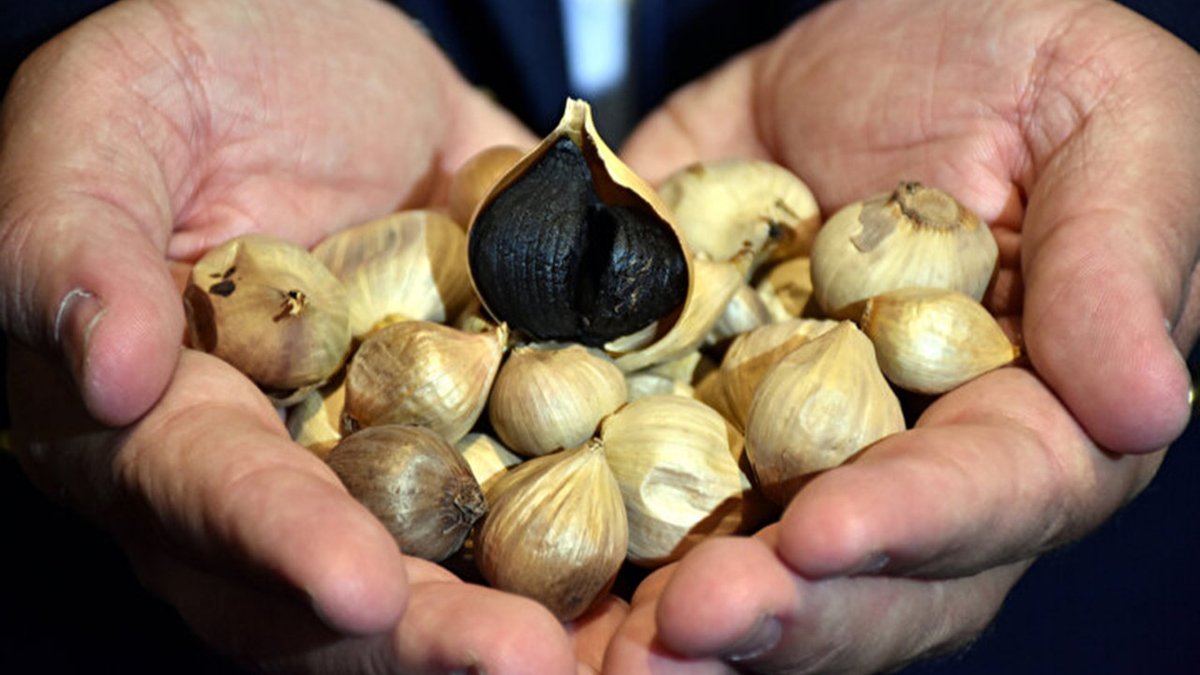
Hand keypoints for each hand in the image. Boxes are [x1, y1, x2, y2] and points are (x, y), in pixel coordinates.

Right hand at [1, 0, 621, 670]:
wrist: (337, 52)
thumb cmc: (196, 67)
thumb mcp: (112, 108)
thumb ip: (73, 228)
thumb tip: (100, 372)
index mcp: (171, 413)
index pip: (213, 493)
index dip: (280, 544)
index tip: (358, 587)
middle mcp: (292, 463)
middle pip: (349, 576)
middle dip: (432, 633)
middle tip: (524, 667)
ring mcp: (407, 446)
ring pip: (461, 560)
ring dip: (534, 617)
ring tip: (627, 650)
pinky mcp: (501, 412)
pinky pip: (553, 483)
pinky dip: (615, 532)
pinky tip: (683, 565)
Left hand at [609, 0, 1198, 670]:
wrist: (880, 34)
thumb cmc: (1026, 64)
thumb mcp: (1109, 122)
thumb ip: (1119, 261)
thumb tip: (1145, 407)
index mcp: (1027, 411)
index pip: (988, 495)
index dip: (913, 525)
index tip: (826, 534)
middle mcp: (904, 458)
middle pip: (860, 577)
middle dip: (779, 612)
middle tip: (689, 627)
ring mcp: (791, 445)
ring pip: (749, 562)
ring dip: (680, 618)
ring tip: (611, 648)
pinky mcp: (695, 404)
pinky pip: (642, 481)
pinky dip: (595, 536)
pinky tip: (536, 578)